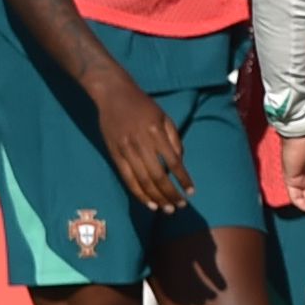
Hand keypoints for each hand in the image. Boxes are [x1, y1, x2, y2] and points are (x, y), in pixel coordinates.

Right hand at [96, 80, 190, 212]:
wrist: (113, 94)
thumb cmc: (143, 105)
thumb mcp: (164, 116)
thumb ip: (173, 139)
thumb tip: (179, 163)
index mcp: (156, 133)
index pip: (174, 162)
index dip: (183, 179)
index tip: (191, 191)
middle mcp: (141, 144)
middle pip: (158, 176)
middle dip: (170, 194)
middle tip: (180, 206)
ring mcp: (126, 151)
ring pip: (143, 181)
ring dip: (156, 198)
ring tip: (167, 209)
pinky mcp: (114, 155)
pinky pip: (128, 179)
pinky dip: (139, 193)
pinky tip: (149, 203)